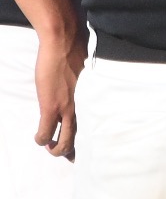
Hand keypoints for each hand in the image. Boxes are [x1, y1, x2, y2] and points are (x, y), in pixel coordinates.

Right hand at [33, 16, 83, 158]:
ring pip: (63, 141)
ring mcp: (66, 109)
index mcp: (92, 99)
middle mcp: (82, 107)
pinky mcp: (51, 106)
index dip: (89, 136)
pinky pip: (45, 132)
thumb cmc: (76, 53)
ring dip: (55, 149)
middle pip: (81, 137)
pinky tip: (39, 138)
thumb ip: (85, 85)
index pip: (94, 124)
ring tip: (50, 148)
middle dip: (72, 150)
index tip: (87, 143)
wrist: (65, 43)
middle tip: (66, 154)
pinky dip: (41, 139)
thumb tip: (84, 86)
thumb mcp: (87, 73)